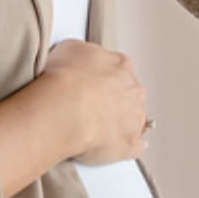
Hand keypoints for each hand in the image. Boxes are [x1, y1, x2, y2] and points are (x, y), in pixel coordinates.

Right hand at [39, 39, 148, 165]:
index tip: (91, 87)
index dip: (103, 80)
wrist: (64, 108)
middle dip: (113, 101)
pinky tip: (114, 148)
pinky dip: (127, 148)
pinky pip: (135, 146)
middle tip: (89, 109)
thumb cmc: (64, 80)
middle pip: (128, 95)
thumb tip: (78, 58)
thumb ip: (82, 53)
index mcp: (120, 65)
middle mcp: (132, 90)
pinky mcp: (129, 143)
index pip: (118, 70)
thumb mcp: (68, 49)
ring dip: (119, 124)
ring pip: (133, 120)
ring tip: (94, 130)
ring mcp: (134, 117)